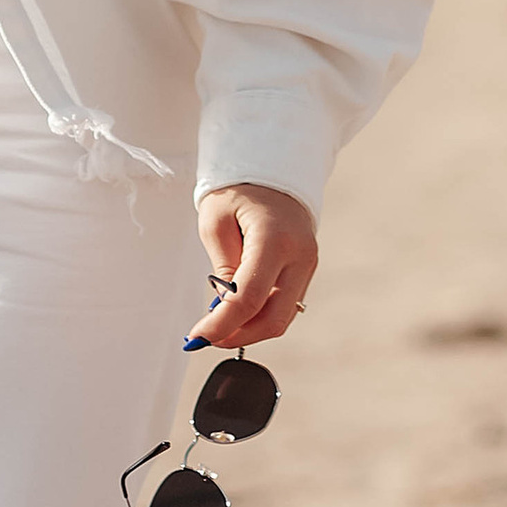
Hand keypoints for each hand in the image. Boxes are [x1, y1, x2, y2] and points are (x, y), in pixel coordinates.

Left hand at [189, 186, 318, 347]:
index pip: (249, 298)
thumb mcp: (217, 222)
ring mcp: (308, 265)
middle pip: (273, 319)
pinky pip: (285, 305)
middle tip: (208, 338)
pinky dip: (261, 316)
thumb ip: (223, 269)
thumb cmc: (239, 190)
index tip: (197, 337)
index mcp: (275, 239)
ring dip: (249, 329)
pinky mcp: (306, 270)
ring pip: (282, 318)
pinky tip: (238, 313)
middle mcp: (300, 256)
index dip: (221, 325)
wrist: (272, 168)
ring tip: (219, 325)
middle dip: (238, 336)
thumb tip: (222, 312)